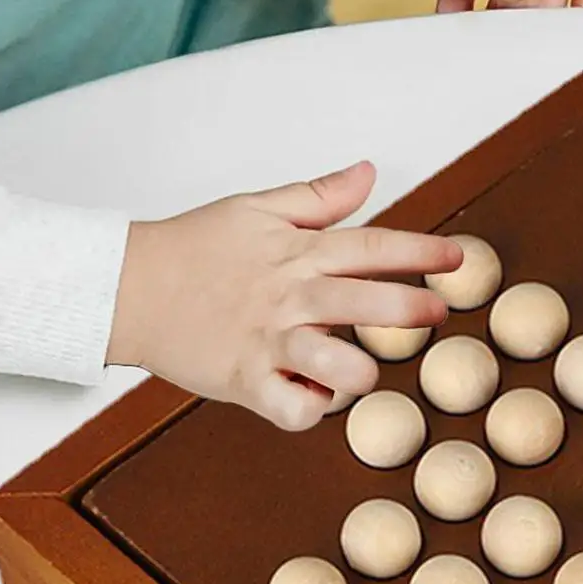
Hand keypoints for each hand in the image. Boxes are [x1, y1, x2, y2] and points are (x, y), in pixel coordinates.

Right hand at [106, 161, 460, 431]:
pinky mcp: (246, 382)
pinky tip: (312, 397)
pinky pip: (296, 410)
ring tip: (359, 370)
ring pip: (340, 369)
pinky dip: (312, 411)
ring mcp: (269, 343)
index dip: (421, 253)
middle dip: (413, 311)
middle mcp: (291, 298)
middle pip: (369, 305)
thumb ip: (318, 196)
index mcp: (298, 253)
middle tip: (434, 314)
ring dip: (362, 374)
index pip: (373, 248)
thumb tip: (368, 172)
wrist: (125, 287)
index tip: (457, 259)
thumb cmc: (193, 248)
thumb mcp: (257, 208)